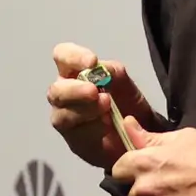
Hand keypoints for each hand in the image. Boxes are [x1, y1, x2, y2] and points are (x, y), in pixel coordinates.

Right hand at [48, 43, 158, 171]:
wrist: (139, 132)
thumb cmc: (125, 102)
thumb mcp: (123, 81)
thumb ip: (111, 72)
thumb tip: (99, 69)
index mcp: (73, 72)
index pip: (62, 56)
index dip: (72, 57)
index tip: (92, 62)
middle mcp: (64, 93)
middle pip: (56, 90)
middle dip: (75, 90)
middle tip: (94, 92)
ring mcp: (65, 118)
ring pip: (61, 114)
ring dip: (84, 110)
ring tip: (107, 108)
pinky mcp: (74, 139)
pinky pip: (76, 134)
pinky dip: (92, 127)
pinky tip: (106, 126)